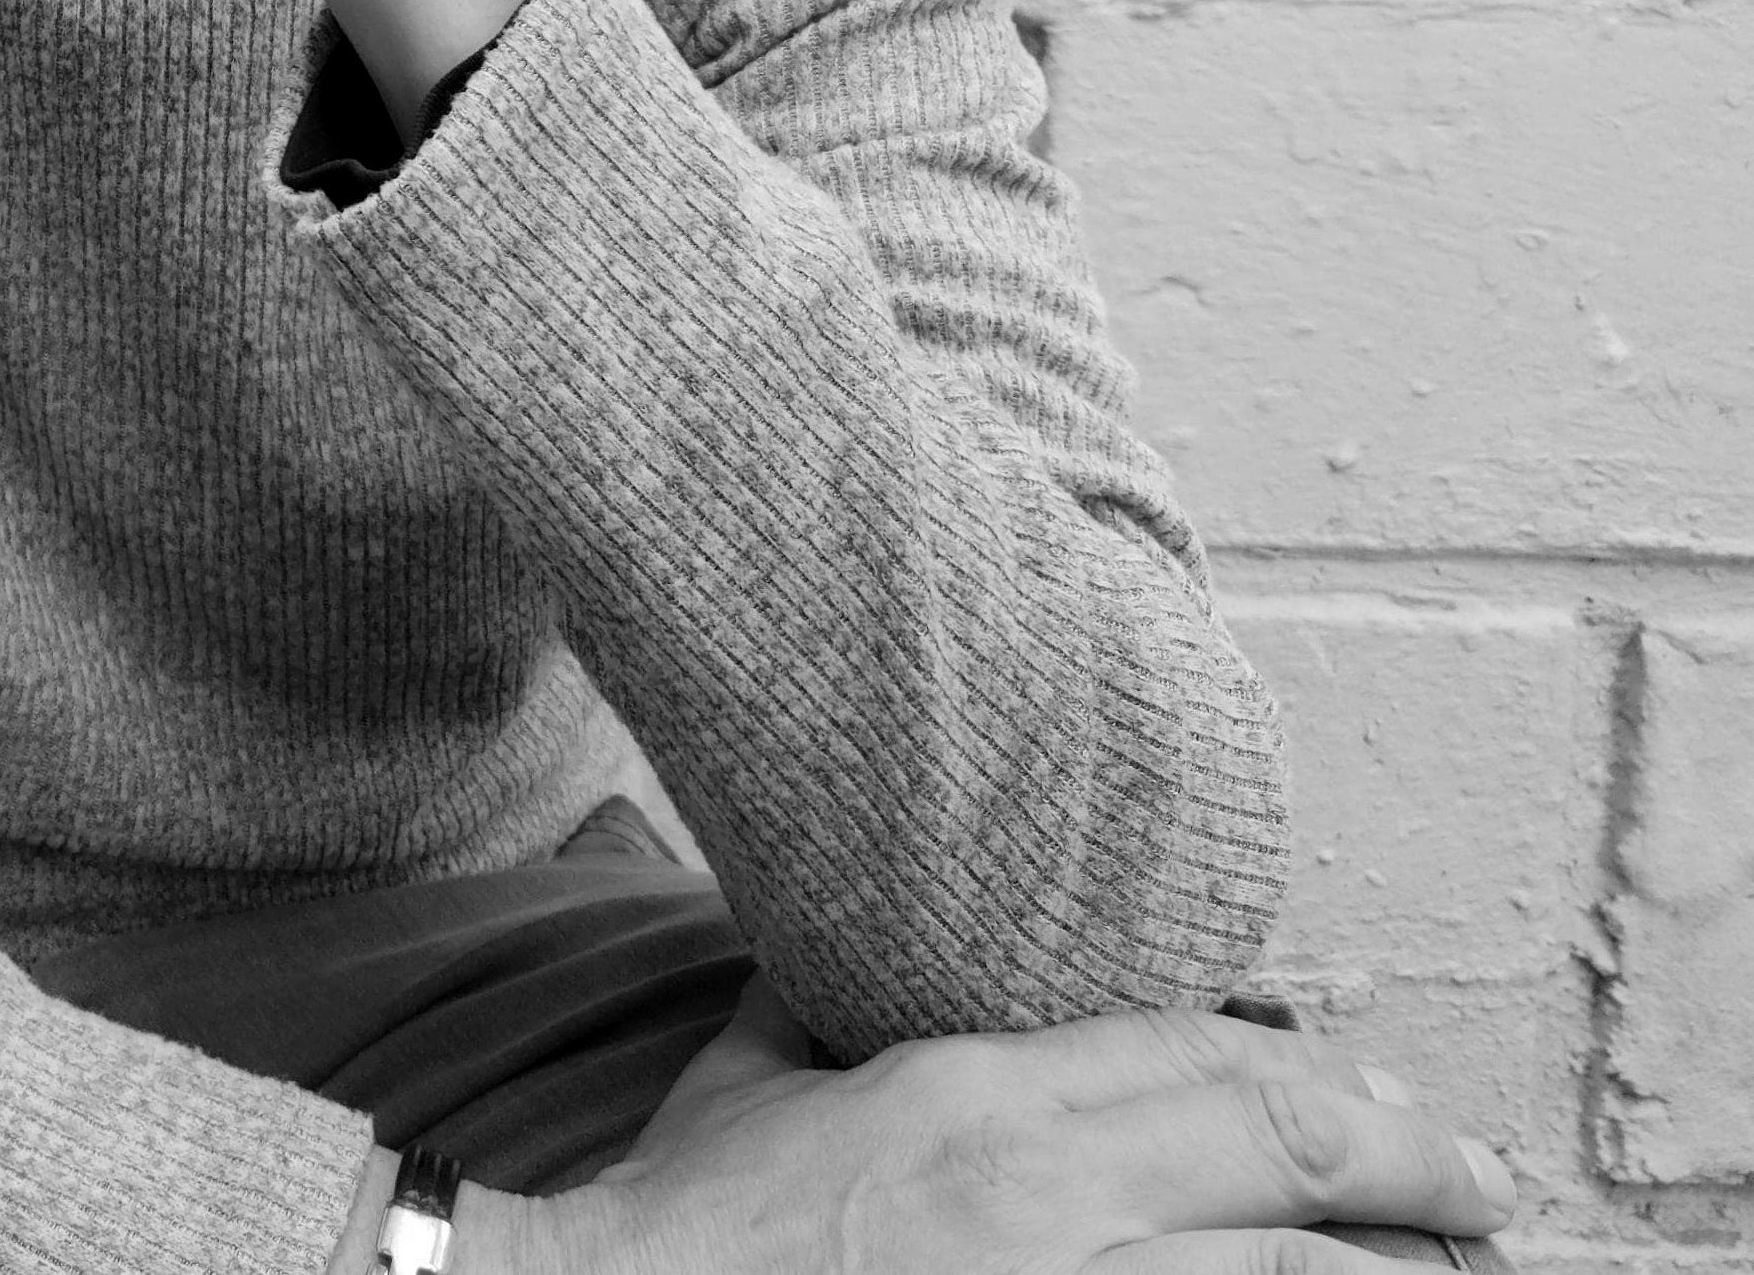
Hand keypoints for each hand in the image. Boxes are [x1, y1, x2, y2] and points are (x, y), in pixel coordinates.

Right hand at [472, 980, 1516, 1274]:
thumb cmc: (680, 1219)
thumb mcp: (755, 1074)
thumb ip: (832, 995)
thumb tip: (872, 922)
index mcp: (984, 1112)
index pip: (1227, 1076)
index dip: (1351, 1091)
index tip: (1407, 1112)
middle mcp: (1053, 1219)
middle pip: (1298, 1192)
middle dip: (1420, 1195)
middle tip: (1481, 1205)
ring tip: (1439, 1273)